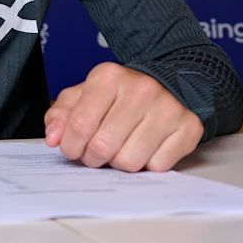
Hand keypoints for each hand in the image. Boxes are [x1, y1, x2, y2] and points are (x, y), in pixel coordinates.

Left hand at [44, 62, 203, 171]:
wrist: (167, 85)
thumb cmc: (118, 96)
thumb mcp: (84, 96)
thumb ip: (61, 115)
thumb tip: (54, 138)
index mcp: (109, 77)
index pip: (79, 124)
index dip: (71, 145)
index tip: (72, 149)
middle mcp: (141, 89)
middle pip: (103, 146)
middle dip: (93, 157)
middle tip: (96, 152)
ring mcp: (168, 108)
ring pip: (129, 161)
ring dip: (119, 163)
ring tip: (120, 148)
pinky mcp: (189, 127)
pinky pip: (157, 166)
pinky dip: (147, 164)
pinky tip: (145, 147)